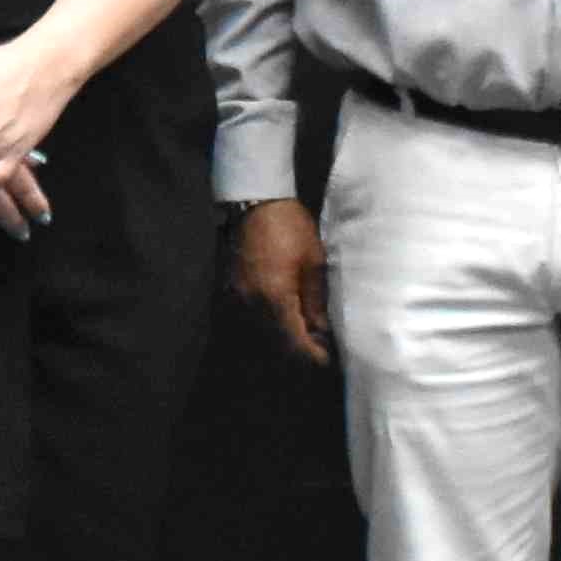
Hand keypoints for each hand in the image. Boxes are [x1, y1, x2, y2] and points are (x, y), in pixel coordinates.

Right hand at [233, 199, 331, 365]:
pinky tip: (286, 316)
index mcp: (275, 298)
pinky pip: (253, 314)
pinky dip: (270, 321)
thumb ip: (316, 301)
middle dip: (299, 347)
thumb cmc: (291, 228)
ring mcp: (239, 296)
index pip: (294, 340)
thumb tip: (321, 330)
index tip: (327, 359)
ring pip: (263, 329)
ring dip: (284, 335)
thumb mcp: (313, 263)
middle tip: (321, 347)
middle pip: (276, 340)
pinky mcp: (233, 287)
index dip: (311, 354)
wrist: (256, 201)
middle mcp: (252, 303)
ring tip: (307, 332)